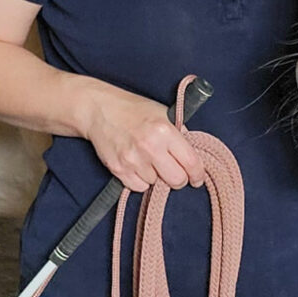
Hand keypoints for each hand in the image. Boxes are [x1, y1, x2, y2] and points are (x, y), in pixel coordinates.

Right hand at [81, 82, 206, 192]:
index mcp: (165, 131)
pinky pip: (138, 187)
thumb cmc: (133, 109)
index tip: (197, 178)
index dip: (198, 174)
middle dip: (178, 178)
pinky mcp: (118, 169)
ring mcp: (133, 160)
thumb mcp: (162, 112)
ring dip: (156, 175)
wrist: (100, 110)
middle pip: (176, 180)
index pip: (191, 162)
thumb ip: (178, 132)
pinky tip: (137, 164)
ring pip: (156, 184)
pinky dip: (140, 180)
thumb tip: (192, 153)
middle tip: (174, 171)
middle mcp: (150, 147)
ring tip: (147, 158)